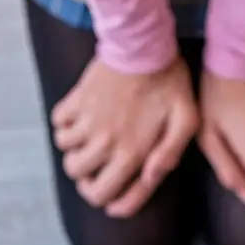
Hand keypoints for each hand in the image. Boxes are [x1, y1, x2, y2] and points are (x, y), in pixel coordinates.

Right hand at [51, 54, 198, 218]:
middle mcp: (105, 141)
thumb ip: (169, 155)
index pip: (106, 196)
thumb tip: (148, 179)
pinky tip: (80, 116)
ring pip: (66, 152)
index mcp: (131, 152)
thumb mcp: (186, 119)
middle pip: (78, 176)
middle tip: (99, 164)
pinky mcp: (77, 99)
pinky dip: (64, 124)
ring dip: (75, 150)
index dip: (106, 202)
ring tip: (90, 139)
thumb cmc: (169, 81)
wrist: (144, 42)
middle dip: (87, 177)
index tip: (110, 193)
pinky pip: (57, 123)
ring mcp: (88, 120)